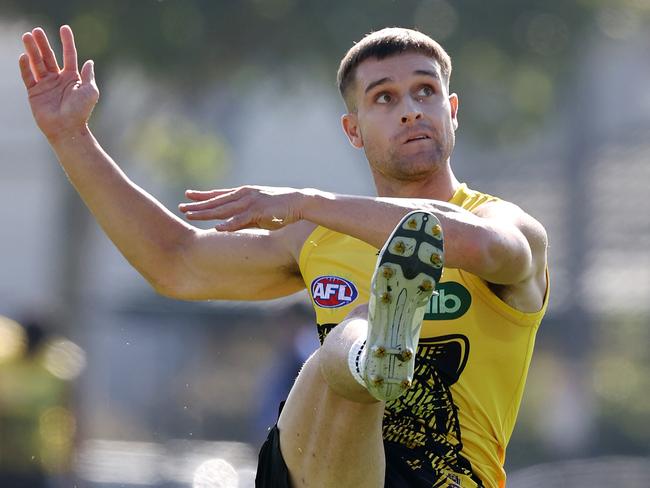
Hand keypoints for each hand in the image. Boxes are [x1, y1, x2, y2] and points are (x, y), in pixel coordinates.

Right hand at [19, 26, 98, 142]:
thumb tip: (89, 61)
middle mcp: (58, 79)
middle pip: (49, 57)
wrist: (67, 129)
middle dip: (43, 43)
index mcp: (72, 78)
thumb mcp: (90, 92)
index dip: (67, 42)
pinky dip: (25, 67)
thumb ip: (88, 75)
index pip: (69, 55)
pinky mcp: (34, 92)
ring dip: (32, 50)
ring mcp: (45, 85)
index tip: (64, 28)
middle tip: (37, 30)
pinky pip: (28, 77)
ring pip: (37, 63)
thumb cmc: (81, 111)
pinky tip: (24, 56)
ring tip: (27, 36)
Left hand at [179, 185, 306, 230]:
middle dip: (198, 205)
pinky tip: (217, 228)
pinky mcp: (260, 210)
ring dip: (207, 213)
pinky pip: (241, 219)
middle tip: (181, 207)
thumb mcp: (259, 212)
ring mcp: (251, 202)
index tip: (187, 195)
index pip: (219, 195)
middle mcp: (244, 195)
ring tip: (191, 215)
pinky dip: (229, 224)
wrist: (301, 203)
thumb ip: (244, 217)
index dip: (203, 196)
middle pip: (217, 202)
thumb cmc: (281, 209)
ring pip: (224, 209)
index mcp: (244, 194)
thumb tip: (231, 227)